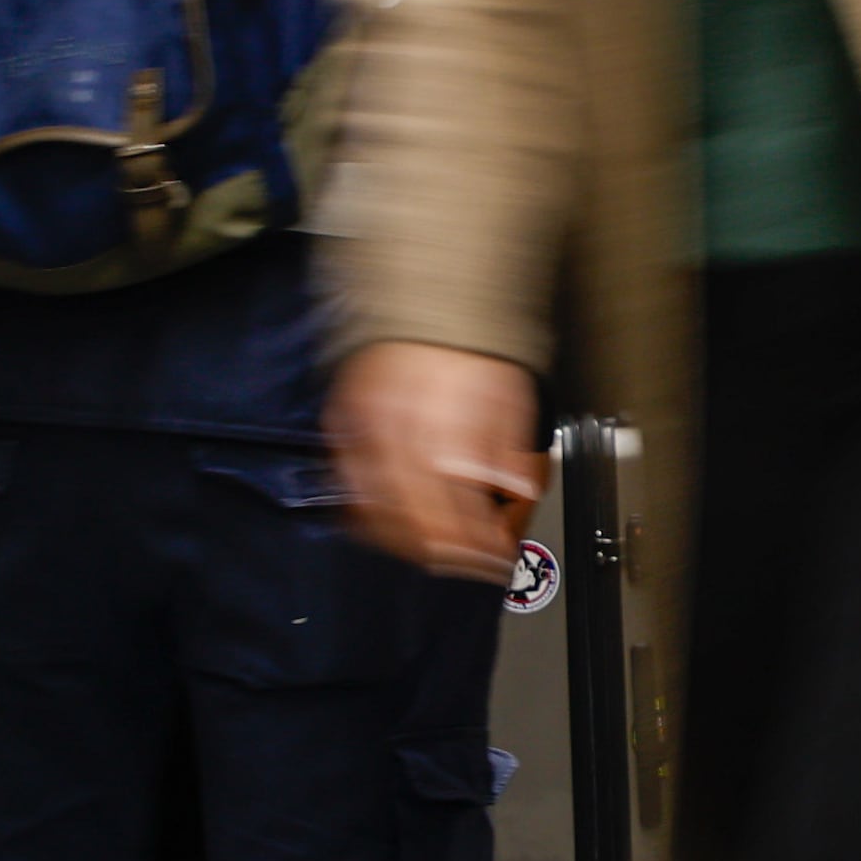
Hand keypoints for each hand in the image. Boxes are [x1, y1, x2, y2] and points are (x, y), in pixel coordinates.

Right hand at [329, 342, 542, 579]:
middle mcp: (400, 441)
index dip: (482, 550)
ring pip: (379, 518)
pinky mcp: (342, 425)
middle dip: (451, 555)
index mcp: (446, 436)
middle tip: (474, 562)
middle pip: (420, 529)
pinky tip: (393, 525)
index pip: (461, 520)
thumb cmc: (469, 344)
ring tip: (439, 551)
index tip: (499, 559)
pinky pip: (349, 487)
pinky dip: (371, 515)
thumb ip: (510, 450)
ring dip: (412, 544)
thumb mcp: (510, 397)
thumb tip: (517, 492)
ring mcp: (365, 434)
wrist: (426, 298)